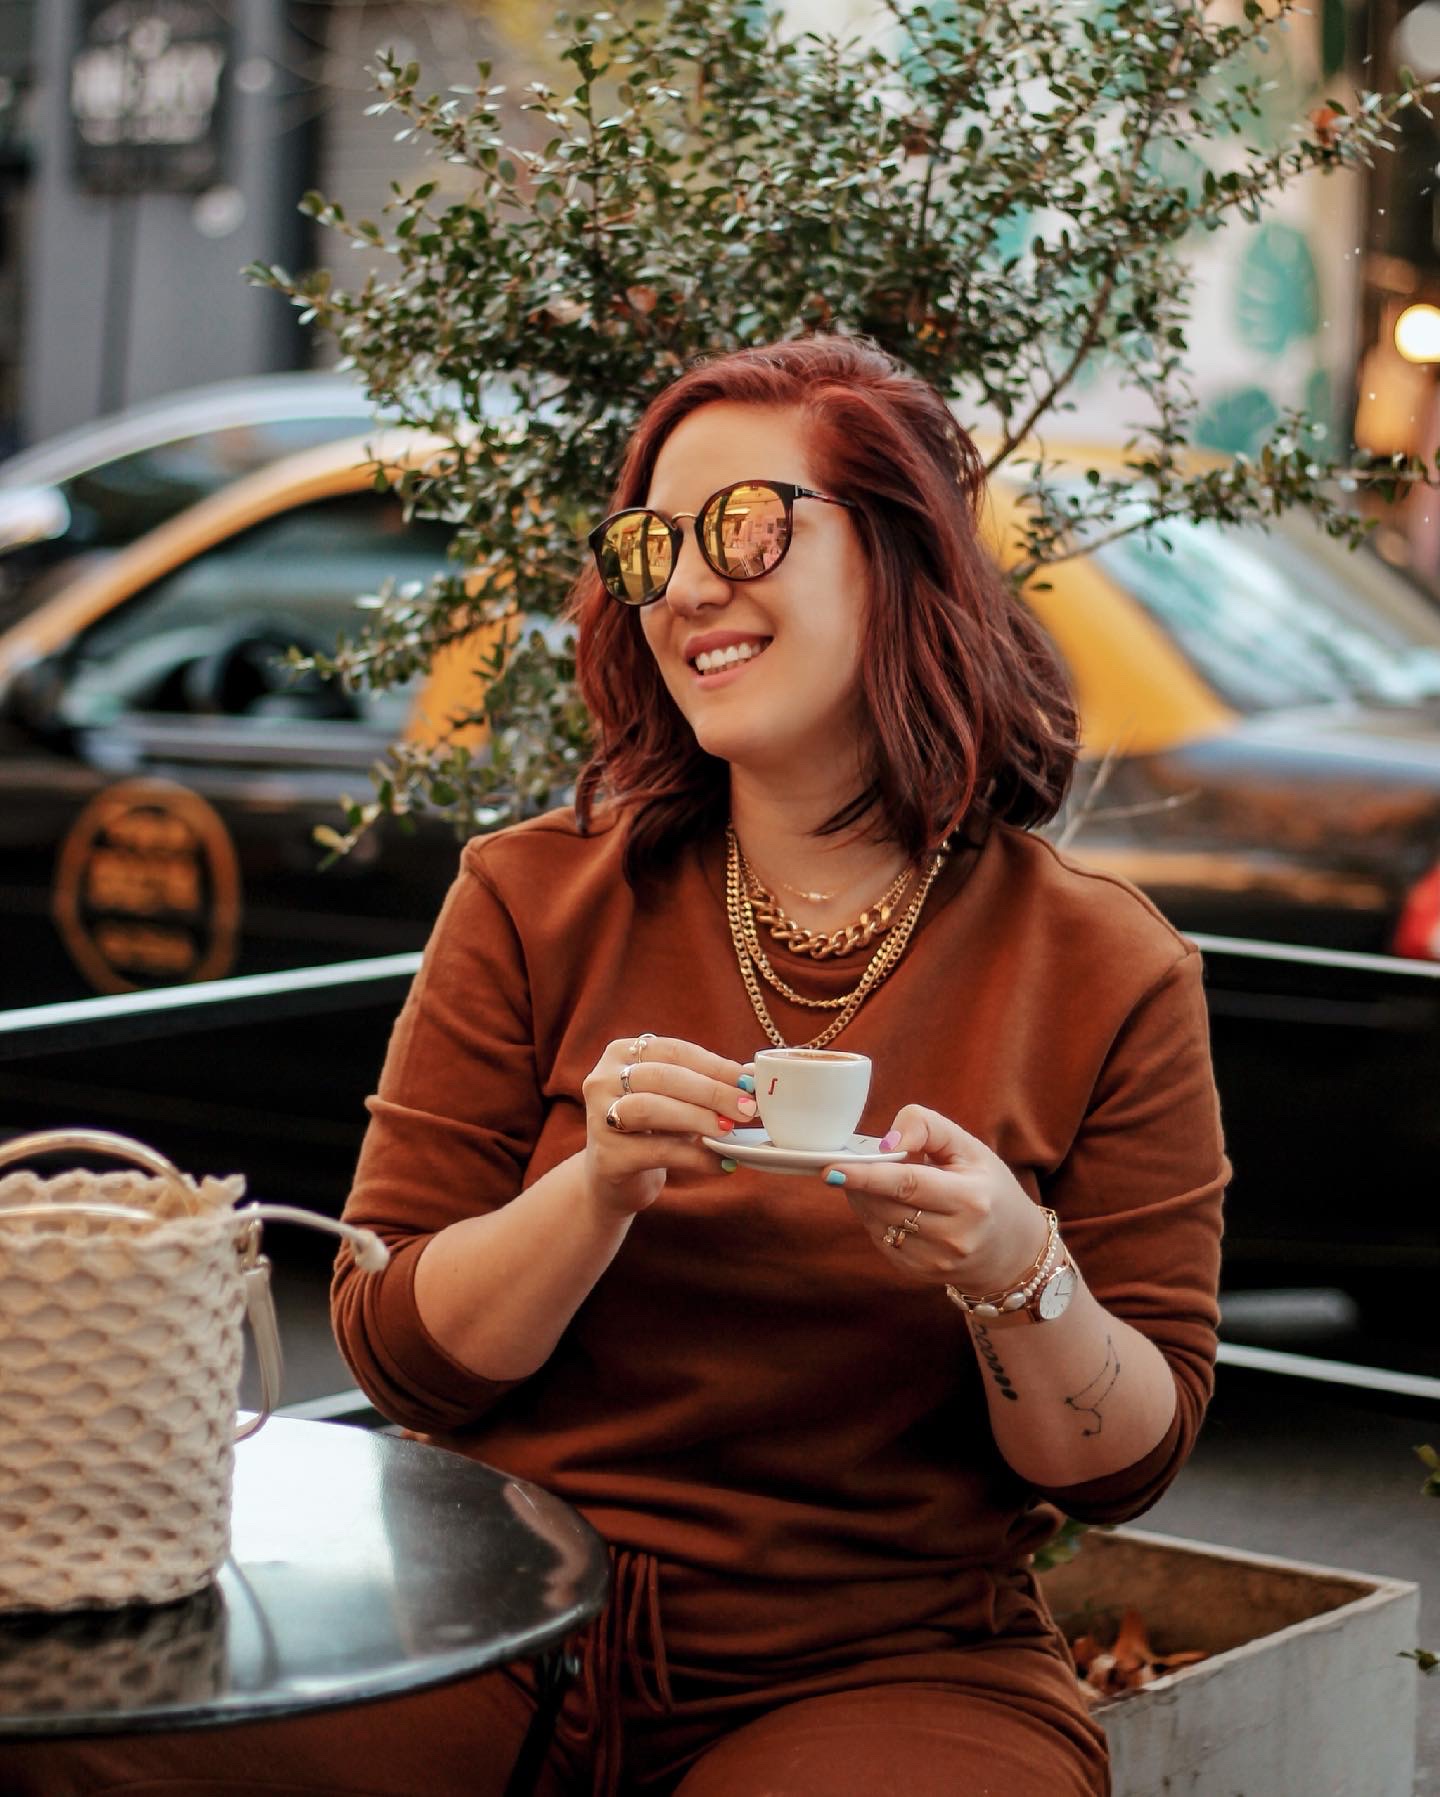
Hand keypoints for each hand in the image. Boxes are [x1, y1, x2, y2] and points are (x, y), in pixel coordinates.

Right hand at [582, 1034, 756, 1217]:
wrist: (613, 1178)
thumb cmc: (652, 1130)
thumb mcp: (676, 1100)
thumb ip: (707, 1085)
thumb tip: (752, 1076)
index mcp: (621, 1053)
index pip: (674, 1051)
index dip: (714, 1065)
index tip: (749, 1081)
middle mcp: (602, 1080)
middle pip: (663, 1077)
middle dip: (711, 1091)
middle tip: (747, 1108)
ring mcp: (599, 1118)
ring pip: (651, 1108)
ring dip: (698, 1118)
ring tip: (729, 1131)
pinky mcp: (607, 1157)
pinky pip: (657, 1152)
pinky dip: (695, 1157)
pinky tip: (721, 1164)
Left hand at [828, 1104, 1047, 1290]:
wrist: (1011, 1251)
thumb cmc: (988, 1189)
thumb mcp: (970, 1148)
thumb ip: (928, 1128)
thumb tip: (888, 1141)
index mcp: (970, 1199)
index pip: (908, 1184)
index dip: (867, 1176)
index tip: (832, 1168)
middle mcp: (955, 1237)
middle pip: (886, 1205)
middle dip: (859, 1183)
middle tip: (847, 1164)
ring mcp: (937, 1261)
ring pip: (879, 1225)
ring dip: (863, 1199)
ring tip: (869, 1181)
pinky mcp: (921, 1274)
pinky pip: (882, 1241)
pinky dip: (875, 1219)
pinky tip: (886, 1205)